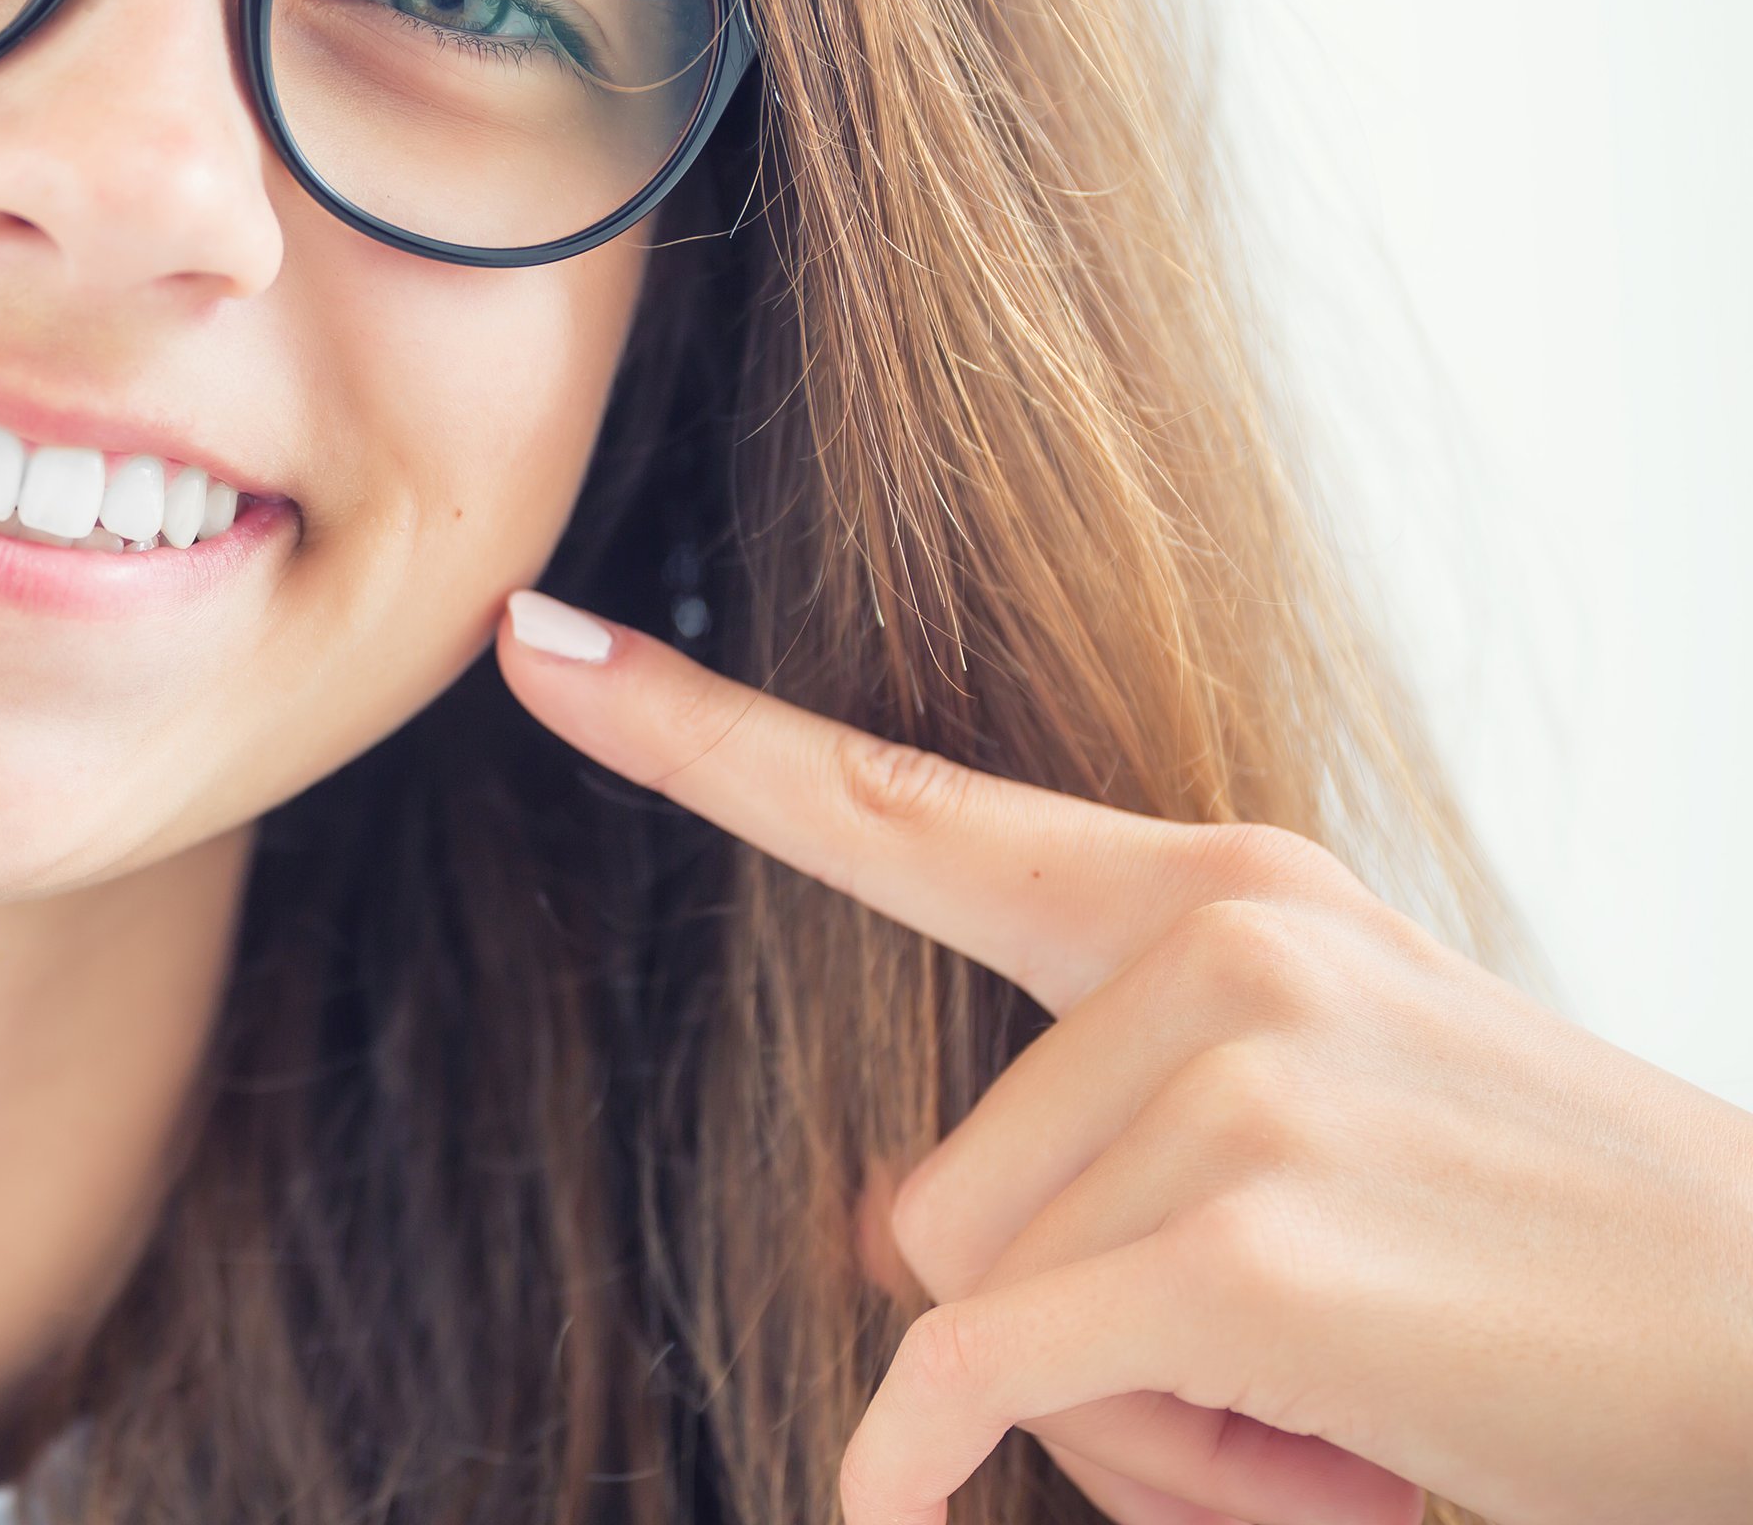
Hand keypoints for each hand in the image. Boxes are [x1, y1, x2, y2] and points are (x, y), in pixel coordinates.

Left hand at [496, 588, 1752, 1524]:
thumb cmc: (1544, 1276)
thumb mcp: (1317, 1151)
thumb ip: (1088, 1148)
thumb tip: (870, 1228)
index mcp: (1218, 895)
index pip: (900, 802)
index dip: (699, 735)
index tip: (538, 644)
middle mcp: (1215, 941)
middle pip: (925, 1194)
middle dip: (1061, 1331)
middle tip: (1299, 1361)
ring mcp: (1236, 1076)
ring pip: (968, 1304)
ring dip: (1121, 1414)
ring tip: (1341, 1401)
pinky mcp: (1246, 1240)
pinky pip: (982, 1377)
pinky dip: (934, 1465)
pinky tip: (915, 1499)